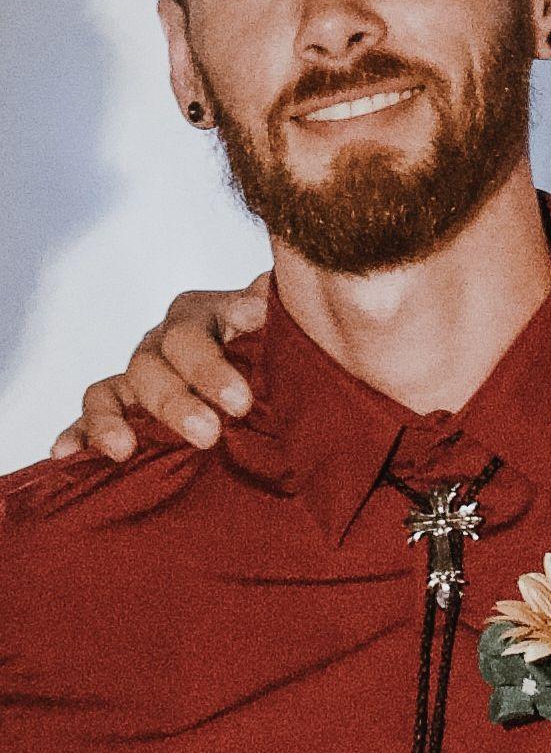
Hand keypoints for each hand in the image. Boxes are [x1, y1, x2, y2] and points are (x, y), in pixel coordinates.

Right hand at [49, 273, 271, 460]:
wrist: (267, 372)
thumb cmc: (277, 346)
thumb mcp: (283, 326)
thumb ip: (278, 310)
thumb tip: (266, 297)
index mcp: (204, 314)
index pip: (196, 332)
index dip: (212, 367)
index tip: (241, 403)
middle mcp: (165, 340)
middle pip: (155, 365)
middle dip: (180, 402)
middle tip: (211, 434)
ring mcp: (138, 372)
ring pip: (112, 389)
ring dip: (114, 420)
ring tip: (125, 450)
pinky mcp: (119, 406)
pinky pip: (88, 416)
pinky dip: (76, 433)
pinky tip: (65, 455)